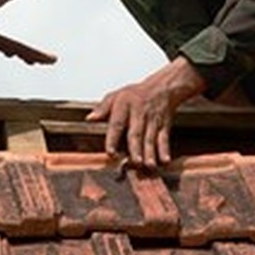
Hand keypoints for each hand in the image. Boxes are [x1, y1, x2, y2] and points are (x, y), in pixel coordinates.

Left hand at [85, 56, 206, 167]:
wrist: (161, 88)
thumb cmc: (135, 94)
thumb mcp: (116, 95)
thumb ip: (102, 108)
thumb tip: (89, 119)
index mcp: (124, 105)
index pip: (117, 123)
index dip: (113, 138)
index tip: (110, 153)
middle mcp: (139, 114)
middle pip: (136, 133)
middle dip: (136, 148)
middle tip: (135, 162)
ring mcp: (152, 121)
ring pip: (150, 138)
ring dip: (150, 153)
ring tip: (149, 165)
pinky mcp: (163, 126)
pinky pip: (164, 139)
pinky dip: (165, 150)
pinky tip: (164, 161)